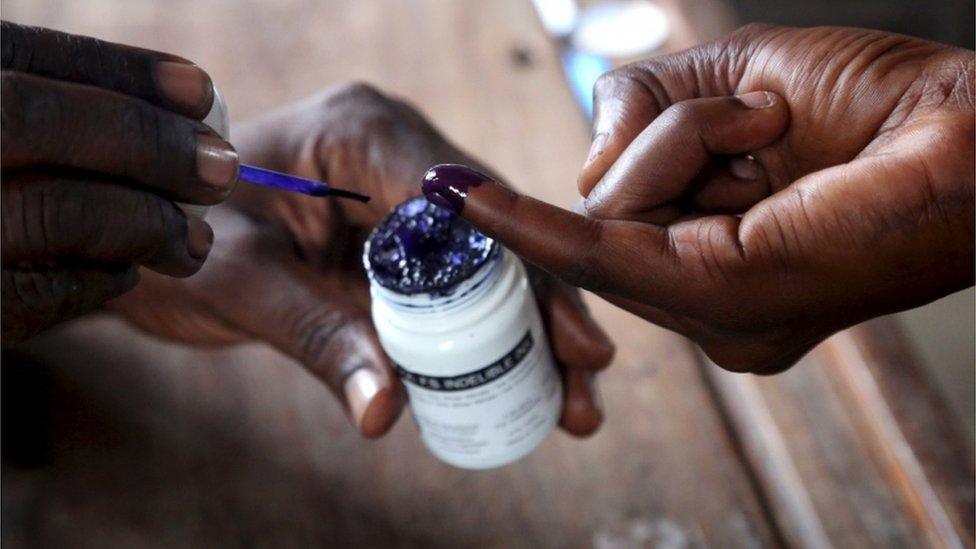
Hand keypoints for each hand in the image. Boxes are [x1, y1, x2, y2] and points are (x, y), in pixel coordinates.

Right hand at [1, 22, 238, 341]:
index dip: (121, 70)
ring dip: (149, 225)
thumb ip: (70, 114)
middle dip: (146, 142)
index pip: (25, 57)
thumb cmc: (7, 182)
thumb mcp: (17, 139)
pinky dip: (104, 278)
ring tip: (195, 244)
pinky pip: (43, 290)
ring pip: (55, 212)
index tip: (201, 92)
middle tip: (223, 168)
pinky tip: (127, 271)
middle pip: (33, 121)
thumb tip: (191, 111)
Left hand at [112, 83, 613, 436]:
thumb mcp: (241, 284)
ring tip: (571, 404)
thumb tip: (388, 411)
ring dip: (528, 335)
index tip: (566, 335)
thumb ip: (319, 339)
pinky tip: (525, 388)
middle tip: (586, 378)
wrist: (151, 238)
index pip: (463, 201)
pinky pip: (454, 291)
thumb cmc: (178, 238)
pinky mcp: (398, 244)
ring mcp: (402, 201)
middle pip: (493, 235)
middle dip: (543, 312)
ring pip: (486, 267)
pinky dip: (486, 341)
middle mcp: (396, 157)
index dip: (524, 270)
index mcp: (360, 133)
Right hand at [420, 25, 973, 373]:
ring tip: (771, 132)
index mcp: (718, 268)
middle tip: (757, 126)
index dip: (553, 212)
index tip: (465, 196)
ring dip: (681, 138)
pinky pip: (596, 245)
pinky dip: (532, 224)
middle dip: (661, 146)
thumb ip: (640, 117)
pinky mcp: (717, 296)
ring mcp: (713, 313)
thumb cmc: (874, 106)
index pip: (614, 230)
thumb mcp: (729, 86)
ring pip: (610, 211)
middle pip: (603, 215)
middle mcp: (711, 309)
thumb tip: (588, 164)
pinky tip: (472, 199)